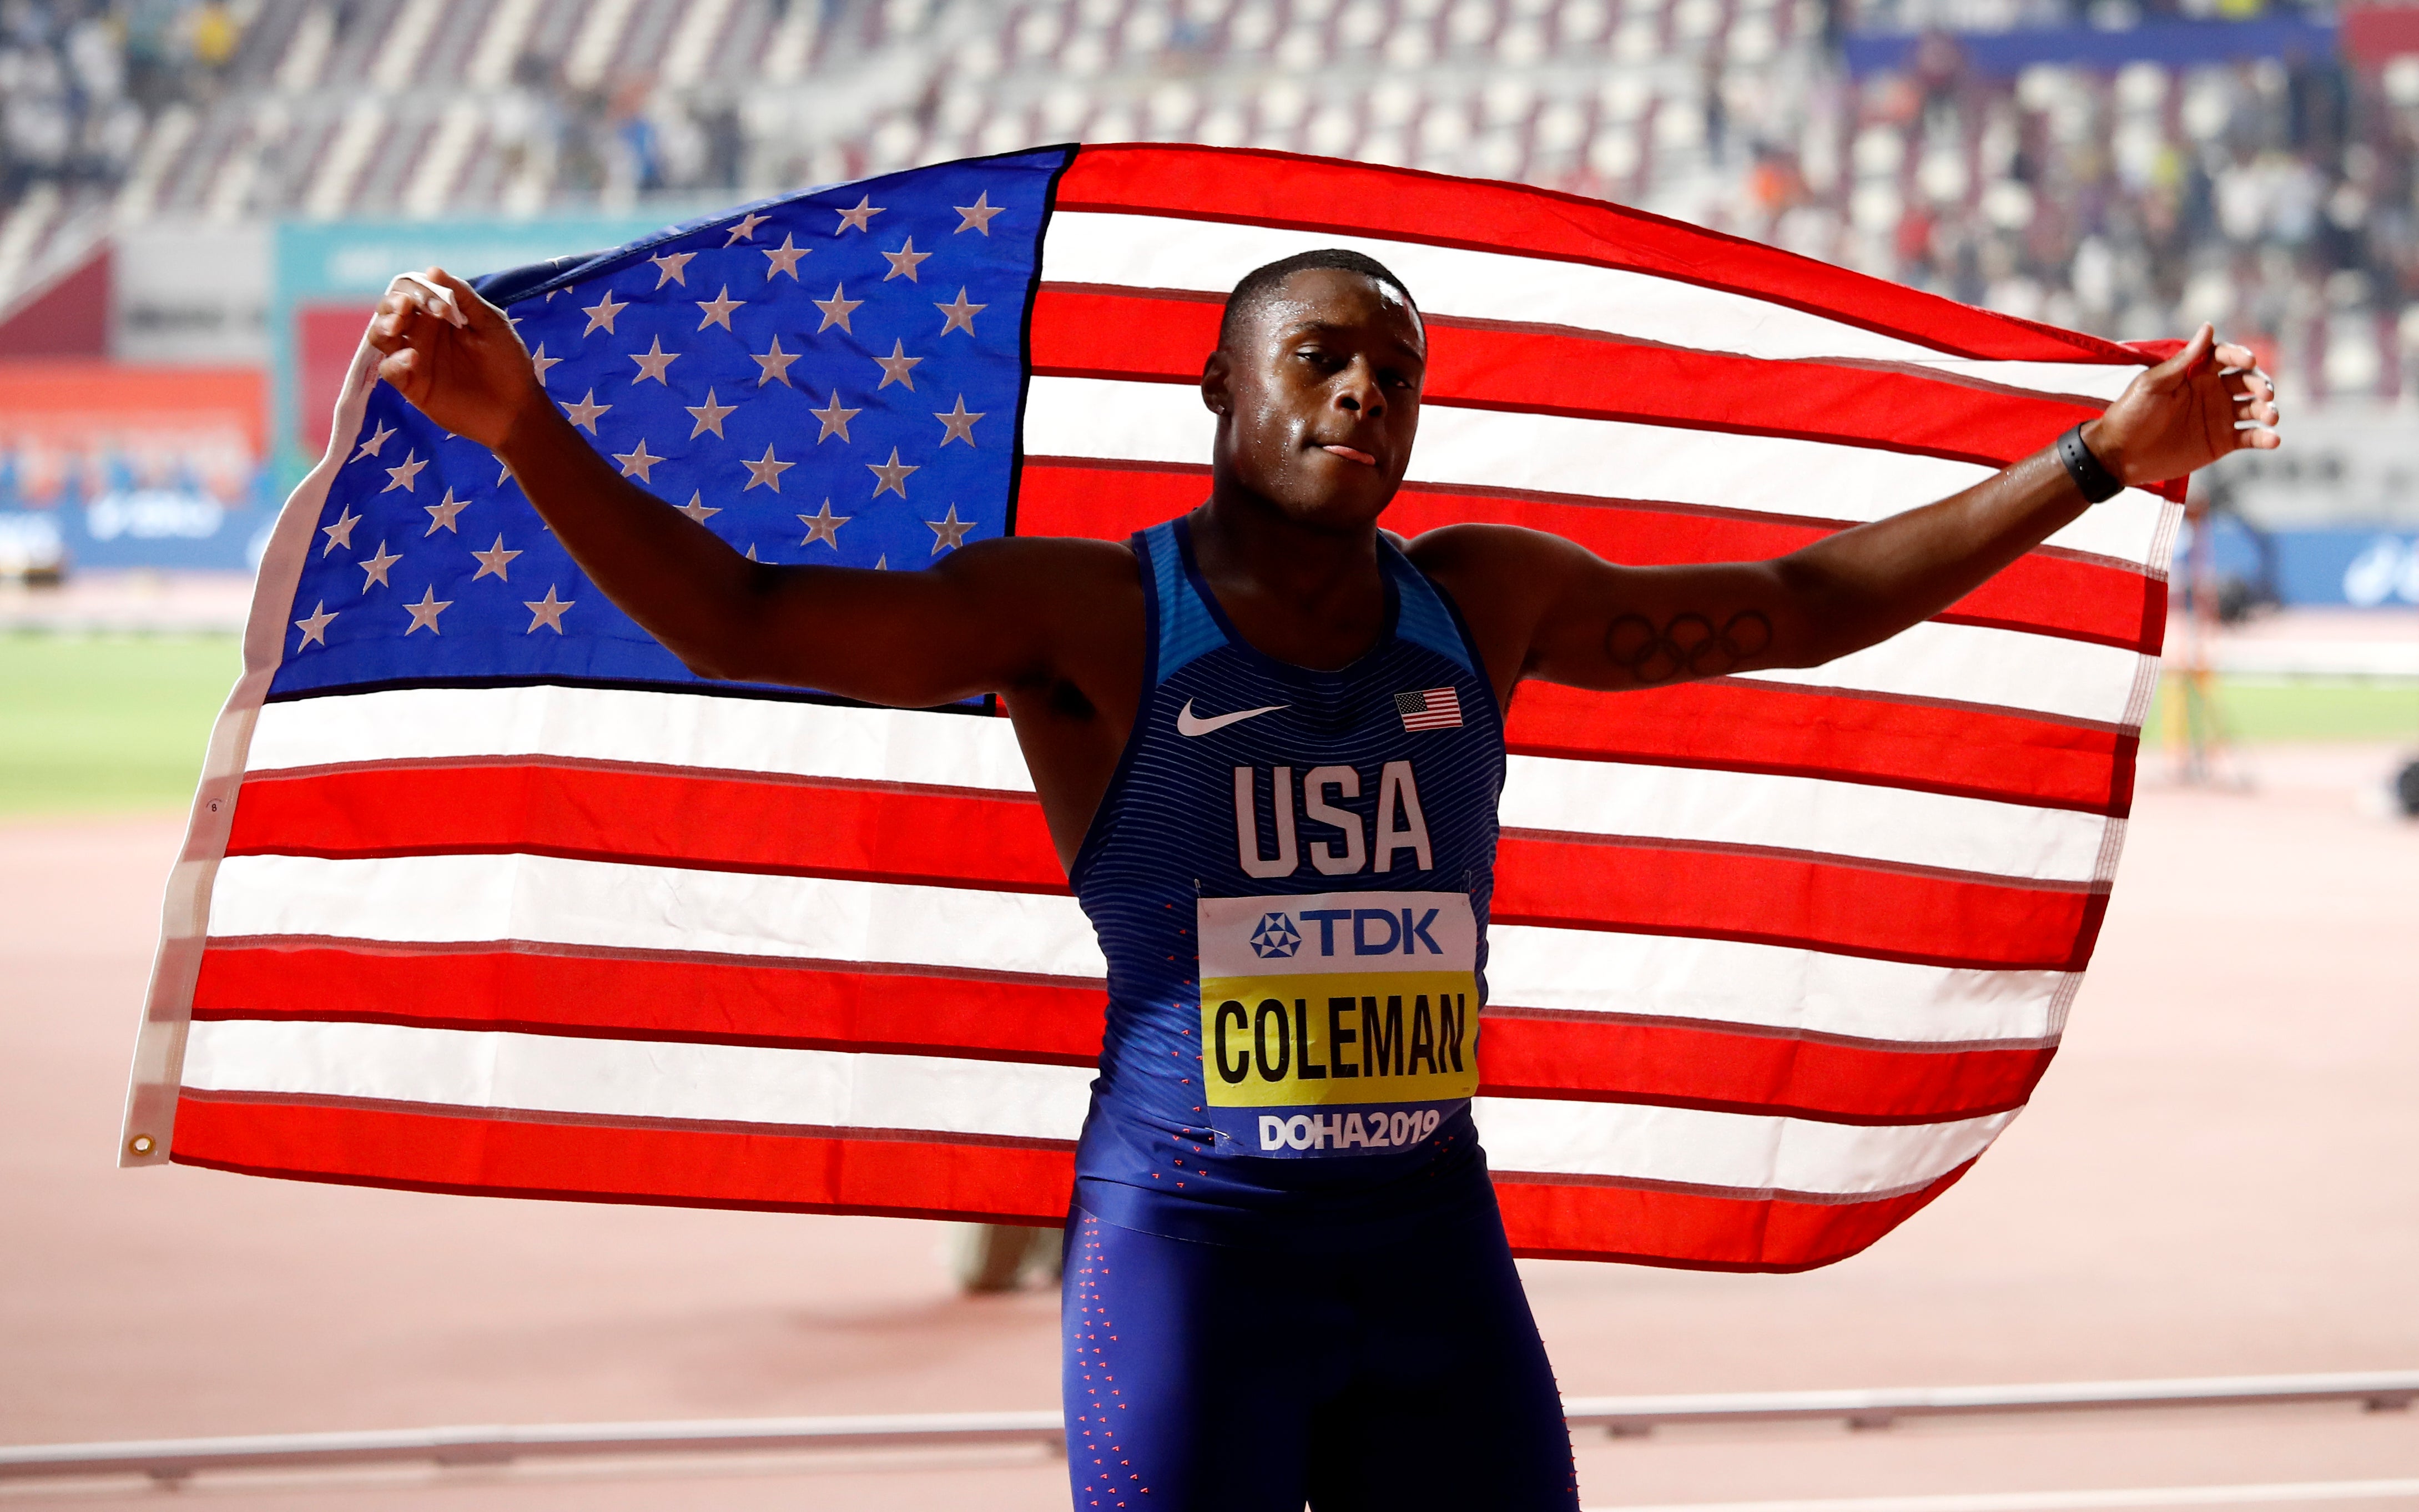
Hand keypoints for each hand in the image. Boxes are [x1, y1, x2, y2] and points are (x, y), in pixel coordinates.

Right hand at [364, 267, 548, 451]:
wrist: (517, 407)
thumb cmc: (508, 362)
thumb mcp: (491, 322)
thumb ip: (463, 297)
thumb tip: (431, 269)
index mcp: (439, 314)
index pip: (412, 291)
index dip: (419, 292)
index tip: (443, 308)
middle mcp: (422, 333)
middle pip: (389, 310)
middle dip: (393, 304)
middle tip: (407, 308)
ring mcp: (414, 358)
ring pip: (380, 336)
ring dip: (383, 325)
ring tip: (397, 326)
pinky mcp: (413, 385)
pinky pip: (388, 370)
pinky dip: (394, 361)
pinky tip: (412, 358)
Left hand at [2082, 323, 2279, 488]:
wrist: (2119, 454)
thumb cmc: (2131, 413)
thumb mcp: (2153, 384)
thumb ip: (2184, 360)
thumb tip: (2208, 326)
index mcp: (2195, 373)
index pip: (2225, 357)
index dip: (2239, 356)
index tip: (2247, 361)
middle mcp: (2212, 392)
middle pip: (2246, 381)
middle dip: (2260, 384)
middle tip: (2265, 393)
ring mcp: (2219, 417)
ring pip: (2254, 408)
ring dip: (2267, 410)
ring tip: (2270, 416)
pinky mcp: (2222, 442)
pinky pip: (2249, 437)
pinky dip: (2264, 437)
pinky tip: (2273, 439)